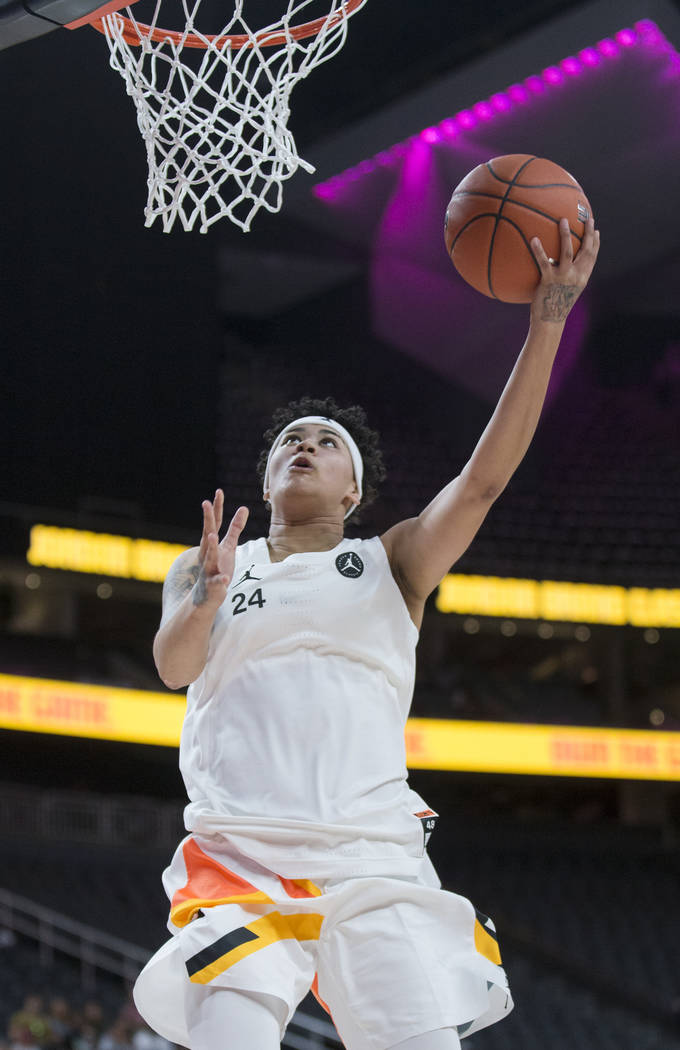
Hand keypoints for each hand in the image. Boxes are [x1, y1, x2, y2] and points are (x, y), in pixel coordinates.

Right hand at [194, 490, 248, 607]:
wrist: (206, 595)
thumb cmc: (217, 566)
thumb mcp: (228, 546)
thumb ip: (235, 528)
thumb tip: (244, 507)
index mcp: (211, 543)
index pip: (214, 523)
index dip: (217, 507)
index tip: (219, 491)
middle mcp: (207, 553)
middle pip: (208, 534)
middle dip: (207, 519)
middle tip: (206, 503)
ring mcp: (209, 568)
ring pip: (210, 556)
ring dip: (211, 546)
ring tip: (213, 536)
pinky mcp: (213, 584)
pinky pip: (217, 581)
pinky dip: (220, 579)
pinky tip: (225, 578)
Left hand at [530, 216, 599, 322]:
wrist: (549, 321)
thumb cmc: (555, 305)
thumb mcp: (566, 290)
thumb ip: (568, 277)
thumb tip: (558, 263)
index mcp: (582, 278)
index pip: (592, 257)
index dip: (595, 242)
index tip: (596, 230)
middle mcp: (577, 276)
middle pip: (586, 250)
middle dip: (588, 233)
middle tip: (587, 218)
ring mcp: (564, 277)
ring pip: (568, 252)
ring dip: (566, 235)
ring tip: (563, 221)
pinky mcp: (549, 280)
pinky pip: (544, 262)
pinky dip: (539, 250)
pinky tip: (534, 239)